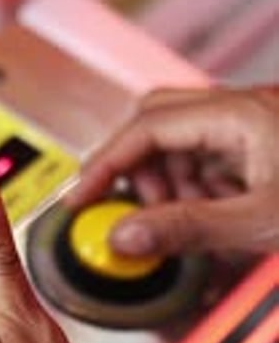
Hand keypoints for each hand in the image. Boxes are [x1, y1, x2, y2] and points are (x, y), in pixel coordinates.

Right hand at [70, 87, 278, 256]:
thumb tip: (126, 235)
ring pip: (182, 140)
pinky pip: (211, 153)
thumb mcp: (261, 223)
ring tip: (184, 220)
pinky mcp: (265, 140)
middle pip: (157, 122)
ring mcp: (255, 121)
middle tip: (137, 213)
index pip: (147, 126)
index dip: (106, 163)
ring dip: (169, 182)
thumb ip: (190, 229)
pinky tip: (212, 213)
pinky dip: (197, 184)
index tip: (82, 197)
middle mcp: (245, 107)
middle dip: (138, 171)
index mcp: (241, 113)